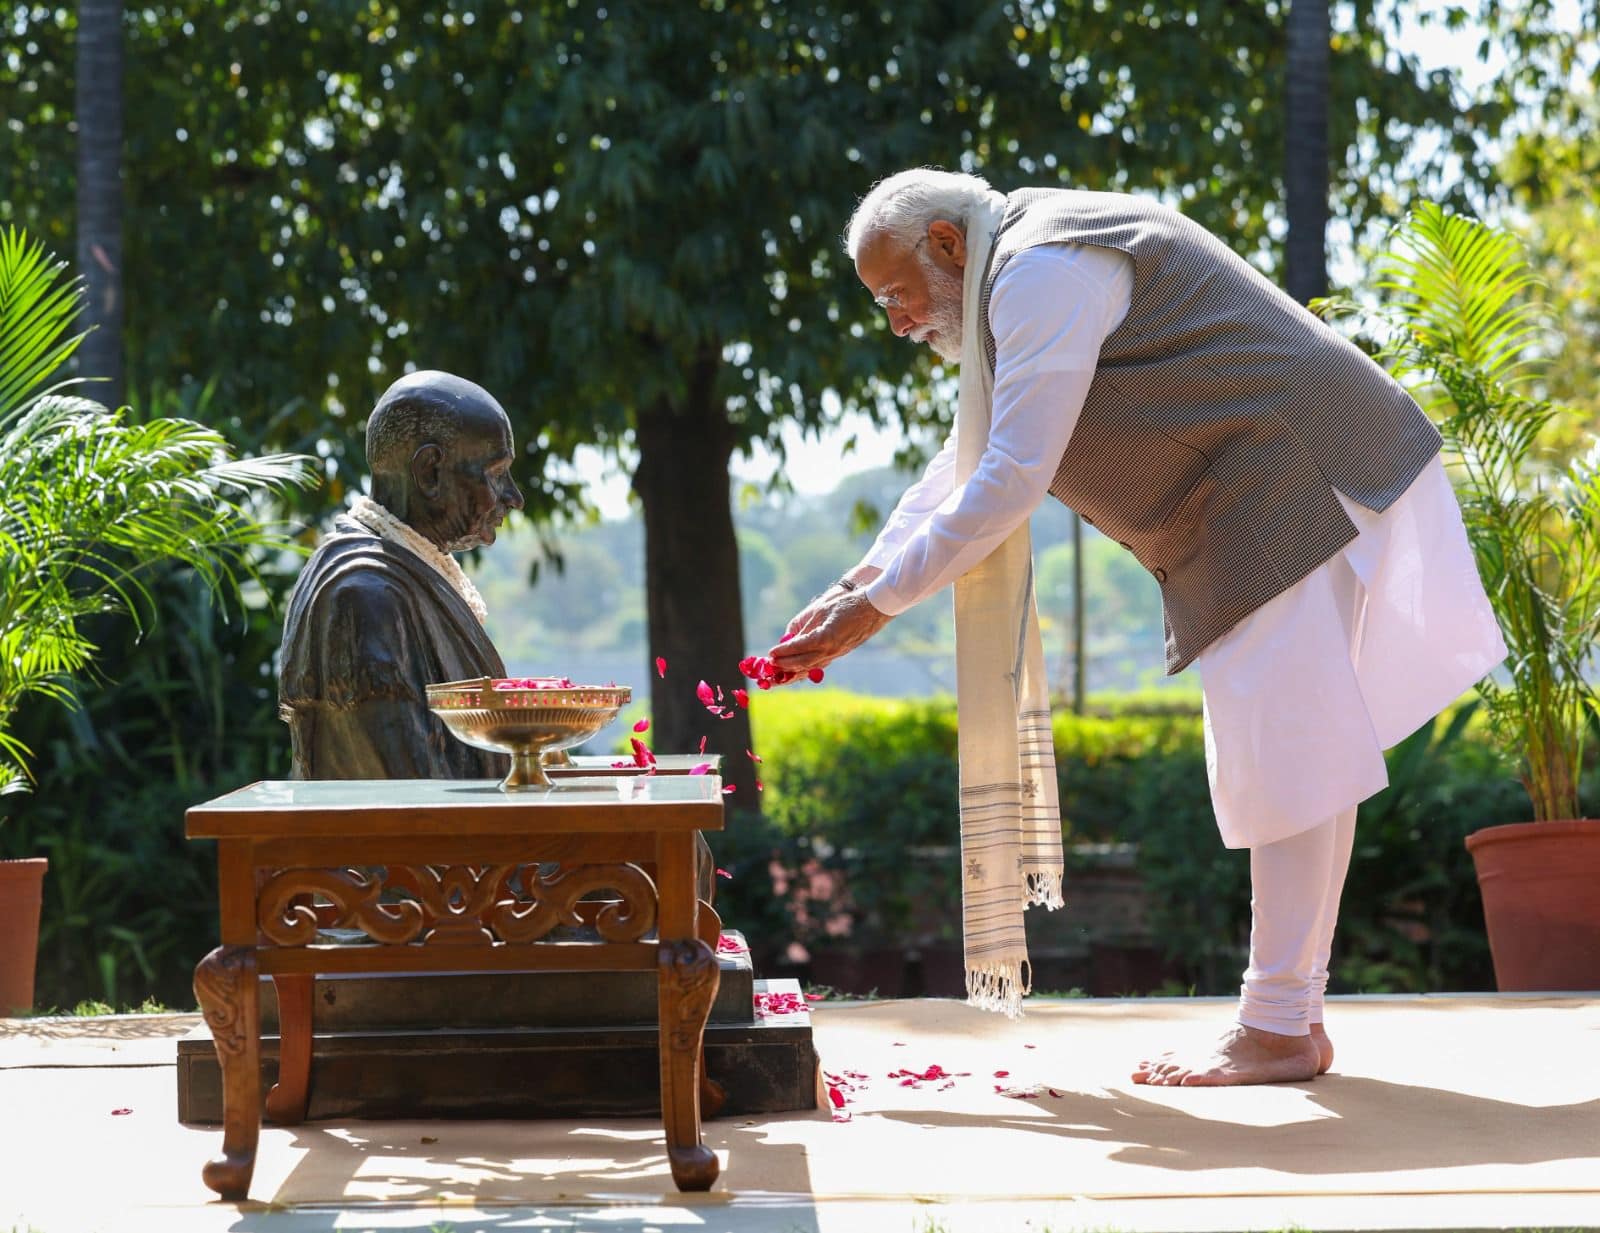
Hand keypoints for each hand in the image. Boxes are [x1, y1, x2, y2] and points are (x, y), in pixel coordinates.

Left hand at [769, 590, 890, 673]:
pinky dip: (807, 668)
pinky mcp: (841, 653)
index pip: (798, 648)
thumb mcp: (822, 610)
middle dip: (785, 665)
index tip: (770, 653)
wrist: (875, 608)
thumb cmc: (848, 604)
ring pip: (812, 667)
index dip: (783, 652)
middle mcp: (832, 650)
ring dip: (794, 670)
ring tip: (780, 673)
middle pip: (803, 663)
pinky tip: (798, 669)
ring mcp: (838, 654)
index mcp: (826, 637)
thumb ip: (806, 627)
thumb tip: (789, 639)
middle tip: (771, 665)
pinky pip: (820, 664)